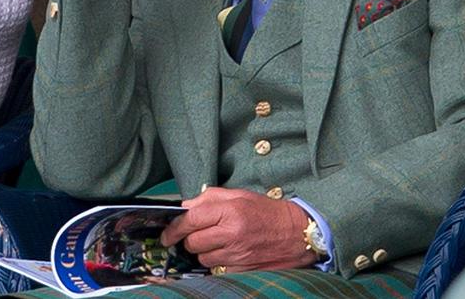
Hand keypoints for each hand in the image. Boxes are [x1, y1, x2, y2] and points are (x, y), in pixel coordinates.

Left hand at [160, 187, 317, 272]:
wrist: (297, 234)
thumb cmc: (266, 211)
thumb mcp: (238, 195)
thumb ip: (209, 197)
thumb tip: (185, 206)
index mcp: (229, 211)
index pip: (190, 220)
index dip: (174, 228)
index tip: (166, 234)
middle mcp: (232, 233)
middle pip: (192, 242)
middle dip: (190, 239)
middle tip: (198, 234)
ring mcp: (239, 254)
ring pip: (203, 259)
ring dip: (204, 252)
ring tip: (218, 242)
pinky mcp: (244, 269)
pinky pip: (218, 270)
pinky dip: (219, 263)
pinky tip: (228, 253)